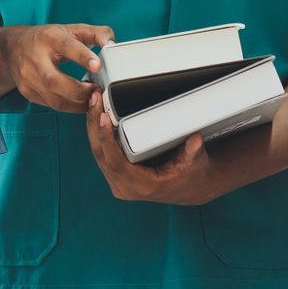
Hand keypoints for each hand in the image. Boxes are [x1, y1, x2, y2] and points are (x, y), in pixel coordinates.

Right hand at [0, 23, 115, 112]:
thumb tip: (110, 43)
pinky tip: (80, 103)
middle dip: (79, 91)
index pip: (66, 46)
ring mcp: (28, 78)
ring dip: (77, 104)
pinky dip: (69, 107)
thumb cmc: (48, 38)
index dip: (82, 56)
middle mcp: (35, 58)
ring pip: (53, 99)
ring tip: (92, 99)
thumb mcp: (71, 29)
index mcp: (50, 38)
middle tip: (97, 90)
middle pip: (54, 80)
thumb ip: (95, 33)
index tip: (97, 66)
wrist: (13, 48)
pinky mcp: (27, 92)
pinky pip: (51, 105)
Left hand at [83, 90, 217, 205]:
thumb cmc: (190, 175)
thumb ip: (192, 151)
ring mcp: (118, 181)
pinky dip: (98, 133)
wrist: (189, 188)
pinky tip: (96, 114)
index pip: (115, 162)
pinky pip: (101, 153)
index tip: (103, 118)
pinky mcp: (116, 174)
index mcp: (141, 186)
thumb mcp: (193, 163)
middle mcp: (125, 186)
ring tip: (94, 102)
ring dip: (93, 126)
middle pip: (101, 154)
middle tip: (95, 100)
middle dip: (94, 125)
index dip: (106, 139)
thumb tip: (194, 139)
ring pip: (98, 152)